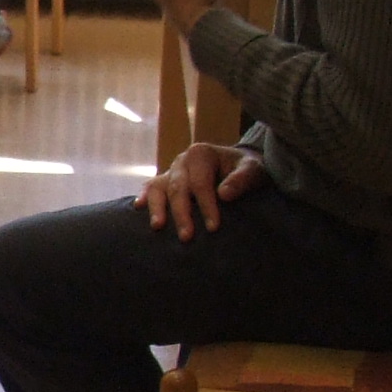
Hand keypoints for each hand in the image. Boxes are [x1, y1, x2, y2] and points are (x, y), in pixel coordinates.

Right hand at [139, 142, 263, 241]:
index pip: (201, 182)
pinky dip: (145, 196)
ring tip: (158, 226)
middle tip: (187, 237)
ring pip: (160, 188)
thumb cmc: (245, 170)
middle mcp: (182, 161)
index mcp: (201, 154)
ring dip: (158, 208)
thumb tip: (224, 195)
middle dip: (182, 213)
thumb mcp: (252, 170)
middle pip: (178, 188)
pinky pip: (151, 187)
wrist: (237, 166)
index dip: (206, 205)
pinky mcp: (165, 181)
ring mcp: (171, 171)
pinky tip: (138, 207)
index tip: (213, 227)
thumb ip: (241, 179)